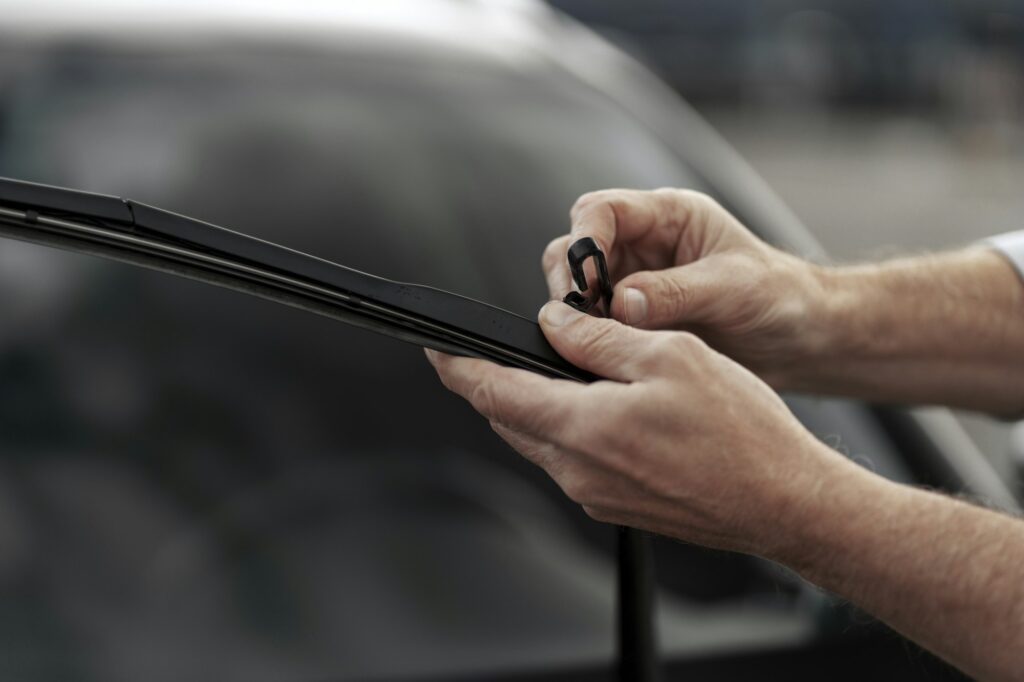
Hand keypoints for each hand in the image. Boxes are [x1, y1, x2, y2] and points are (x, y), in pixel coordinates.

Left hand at [425, 303, 857, 555]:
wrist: (781, 502)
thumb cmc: (738, 431)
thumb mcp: (668, 356)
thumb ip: (598, 340)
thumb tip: (551, 326)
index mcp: (581, 427)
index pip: (492, 393)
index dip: (458, 369)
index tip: (436, 351)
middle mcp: (575, 470)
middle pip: (509, 418)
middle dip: (494, 384)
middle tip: (498, 352)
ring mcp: (593, 493)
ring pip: (539, 439)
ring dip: (534, 405)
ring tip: (559, 371)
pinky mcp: (613, 504)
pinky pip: (569, 461)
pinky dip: (566, 428)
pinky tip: (598, 409)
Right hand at [543, 189, 828, 387]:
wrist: (800, 341)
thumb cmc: (780, 298)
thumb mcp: (733, 289)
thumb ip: (675, 292)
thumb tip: (621, 302)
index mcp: (668, 217)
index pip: (600, 211)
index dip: (584, 242)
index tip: (586, 285)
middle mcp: (642, 245)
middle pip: (573, 248)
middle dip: (571, 282)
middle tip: (585, 320)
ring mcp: (632, 283)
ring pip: (574, 288)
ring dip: (578, 315)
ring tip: (600, 342)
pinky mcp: (631, 321)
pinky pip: (591, 325)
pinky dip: (588, 340)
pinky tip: (606, 357)